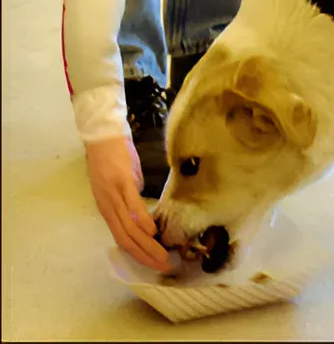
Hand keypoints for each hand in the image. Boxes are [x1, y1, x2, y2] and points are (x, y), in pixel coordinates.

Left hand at [85, 136, 170, 272]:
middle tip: (163, 267)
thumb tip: (145, 210)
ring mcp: (113, 195)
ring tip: (163, 256)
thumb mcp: (122, 183)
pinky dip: (142, 222)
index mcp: (107, 208)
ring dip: (147, 246)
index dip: (138, 254)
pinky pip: (131, 207)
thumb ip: (131, 198)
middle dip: (145, 256)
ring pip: (128, 228)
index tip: (154, 264)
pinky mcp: (121, 182)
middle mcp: (107, 206)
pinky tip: (153, 231)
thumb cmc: (115, 156)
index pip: (121, 239)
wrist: (103, 134)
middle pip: (125, 239)